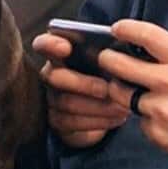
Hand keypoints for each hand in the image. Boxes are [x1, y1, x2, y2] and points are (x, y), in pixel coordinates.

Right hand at [32, 32, 128, 147]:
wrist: (109, 104)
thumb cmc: (110, 74)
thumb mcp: (111, 62)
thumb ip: (110, 54)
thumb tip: (122, 52)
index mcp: (60, 54)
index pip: (44, 44)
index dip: (50, 44)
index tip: (65, 47)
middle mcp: (50, 76)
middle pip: (55, 77)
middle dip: (82, 83)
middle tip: (106, 88)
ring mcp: (52, 101)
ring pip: (67, 104)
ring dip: (98, 106)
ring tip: (121, 106)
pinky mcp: (60, 124)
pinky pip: (74, 124)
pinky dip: (100, 121)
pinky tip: (118, 117)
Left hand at [99, 19, 167, 168]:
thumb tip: (152, 41)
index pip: (148, 36)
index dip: (127, 29)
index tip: (117, 28)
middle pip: (122, 66)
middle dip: (108, 59)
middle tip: (106, 58)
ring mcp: (162, 110)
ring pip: (123, 95)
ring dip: (121, 89)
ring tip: (127, 87)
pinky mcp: (157, 132)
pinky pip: (139, 119)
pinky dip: (145, 115)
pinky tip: (159, 115)